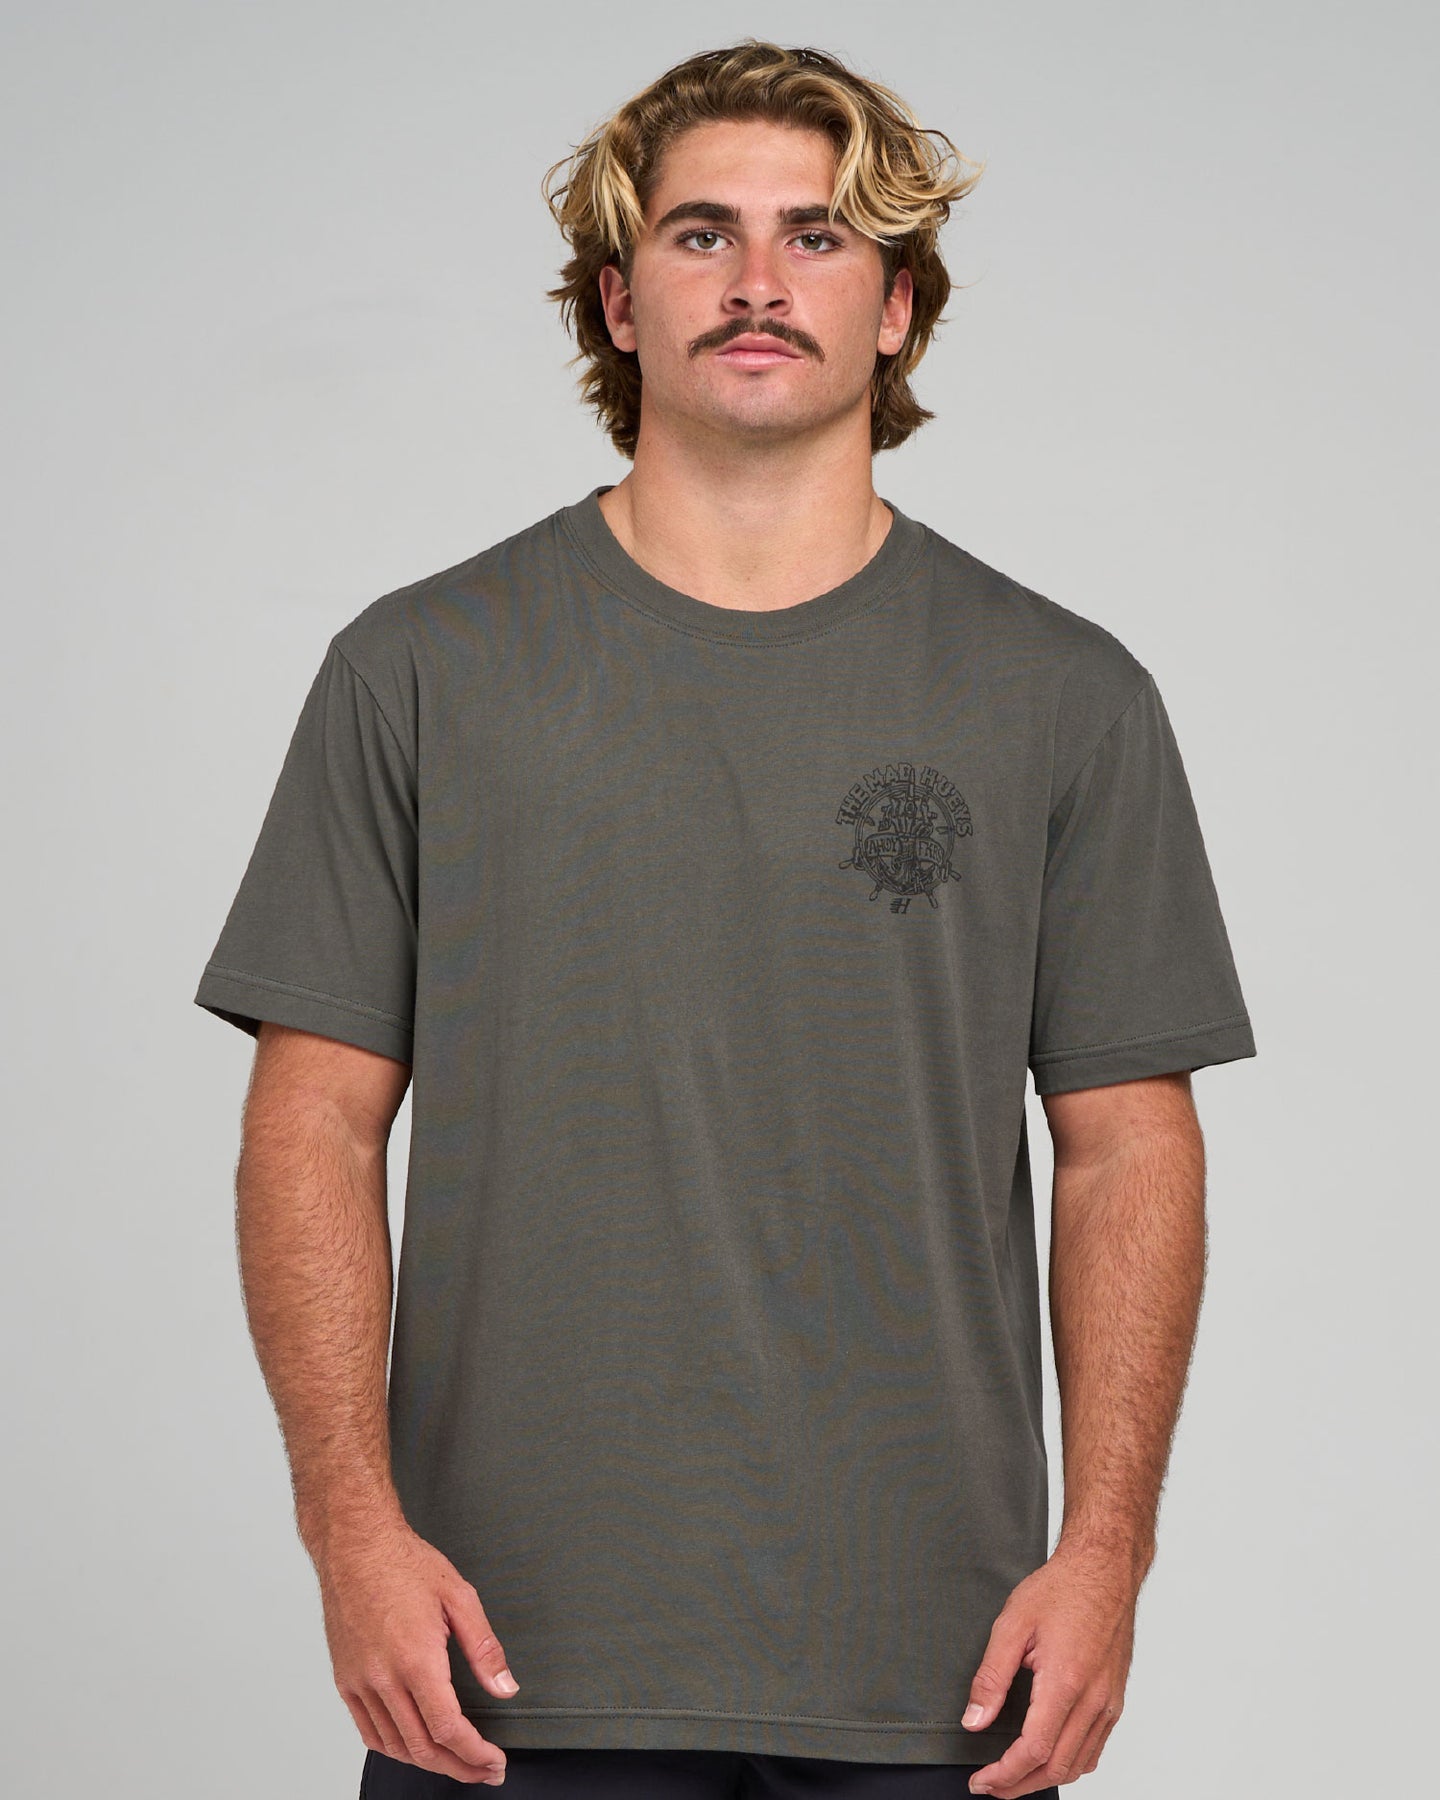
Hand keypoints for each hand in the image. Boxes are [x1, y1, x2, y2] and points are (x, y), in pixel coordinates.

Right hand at [315, 1518, 519, 1785]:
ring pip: (395, 1746)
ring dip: (429, 1764)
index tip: (494, 1762)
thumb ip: (484, 1647)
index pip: (448, 1728)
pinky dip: (395, 1750)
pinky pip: (369, 1732)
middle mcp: (383, 1677)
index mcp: (415, 1658)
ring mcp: (360, 1682)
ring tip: (457, 1764)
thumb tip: (506, 1687)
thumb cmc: (405, 1563)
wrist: (355, 1545)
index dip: (474, 1754)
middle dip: (459, 1768)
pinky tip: (416, 1748)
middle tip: (485, 1772)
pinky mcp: (345, 1680)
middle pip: (423, 1747)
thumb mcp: (459, 1595)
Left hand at [959, 1541, 1138, 1794]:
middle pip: (1057, 1767)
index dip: (1004, 1774)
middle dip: (1020, 1785)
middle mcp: (1093, 1700)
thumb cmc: (1062, 1589)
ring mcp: (1109, 1702)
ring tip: (1014, 1778)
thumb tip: (974, 1720)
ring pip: (1079, 1764)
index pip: (1034, 1750)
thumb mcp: (1012, 1623)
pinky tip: (1050, 1758)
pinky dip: (1071, 1764)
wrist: (1104, 1569)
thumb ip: (991, 1676)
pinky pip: (1095, 1748)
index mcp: (1065, 1682)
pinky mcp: (1115, 1699)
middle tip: (991, 1787)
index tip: (981, 1781)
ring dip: (1045, 1779)